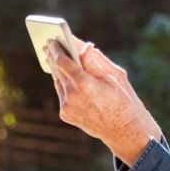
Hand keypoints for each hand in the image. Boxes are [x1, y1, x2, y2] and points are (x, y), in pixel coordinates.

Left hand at [47, 37, 163, 165]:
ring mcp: (67, 106)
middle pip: (57, 71)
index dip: (56, 49)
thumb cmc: (122, 100)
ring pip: (57, 82)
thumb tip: (84, 46)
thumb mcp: (113, 77)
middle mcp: (73, 95)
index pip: (63, 61)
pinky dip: (62, 84)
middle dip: (53, 57)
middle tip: (48, 45)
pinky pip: (61, 94)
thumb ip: (94, 61)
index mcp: (85, 83)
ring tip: (53, 58)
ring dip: (56, 69)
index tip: (52, 40)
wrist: (122, 130)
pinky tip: (61, 75)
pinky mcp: (65, 114)